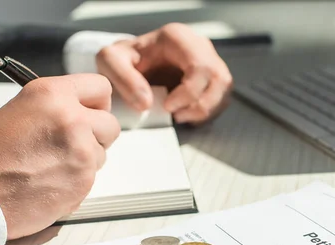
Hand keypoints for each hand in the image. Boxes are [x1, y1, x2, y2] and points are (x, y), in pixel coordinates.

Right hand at [0, 74, 119, 239]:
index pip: (100, 87)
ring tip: (52, 166)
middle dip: (97, 135)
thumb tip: (80, 111)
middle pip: (110, 123)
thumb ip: (55, 107)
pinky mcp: (84, 178)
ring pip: (102, 153)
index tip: (94, 111)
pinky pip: (93, 176)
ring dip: (85, 160)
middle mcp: (71, 117)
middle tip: (75, 144)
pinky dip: (77, 181)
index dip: (97, 103)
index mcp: (51, 93)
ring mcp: (81, 149)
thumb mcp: (20, 111)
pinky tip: (51, 182)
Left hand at [96, 23, 232, 123]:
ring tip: (180, 117)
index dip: (189, 92)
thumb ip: (123, 79)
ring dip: (206, 110)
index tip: (167, 106)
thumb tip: (146, 102)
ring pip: (224, 89)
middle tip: (175, 116)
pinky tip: (186, 115)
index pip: (200, 66)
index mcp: (177, 38)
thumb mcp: (110, 62)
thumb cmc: (123, 59)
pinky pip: (222, 98)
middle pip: (219, 79)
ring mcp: (209, 61)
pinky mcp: (211, 78)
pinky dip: (207, 113)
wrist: (129, 62)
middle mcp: (199, 46)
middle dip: (200, 105)